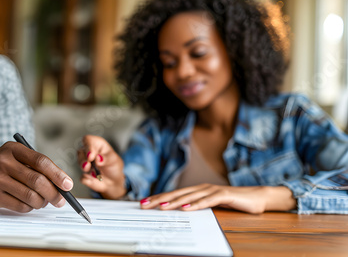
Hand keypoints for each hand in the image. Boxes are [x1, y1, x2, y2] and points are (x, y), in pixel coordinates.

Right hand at [0, 142, 73, 212]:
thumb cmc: (4, 166)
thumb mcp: (17, 158)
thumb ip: (37, 167)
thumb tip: (62, 185)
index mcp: (13, 149)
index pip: (41, 161)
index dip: (57, 174)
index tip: (68, 185)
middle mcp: (3, 162)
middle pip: (37, 180)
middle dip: (53, 193)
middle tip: (61, 200)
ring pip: (30, 196)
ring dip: (42, 202)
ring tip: (44, 201)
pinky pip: (20, 206)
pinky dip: (30, 207)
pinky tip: (29, 204)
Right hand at [78, 135, 125, 199]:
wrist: (113, 182)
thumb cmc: (113, 167)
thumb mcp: (114, 160)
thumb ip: (106, 158)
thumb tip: (97, 159)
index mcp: (97, 145)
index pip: (87, 140)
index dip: (88, 147)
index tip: (91, 156)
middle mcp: (88, 152)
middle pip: (80, 151)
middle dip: (84, 159)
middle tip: (89, 165)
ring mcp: (84, 163)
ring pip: (80, 164)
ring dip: (87, 169)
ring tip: (96, 172)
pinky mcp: (83, 175)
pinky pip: (83, 178)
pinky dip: (90, 179)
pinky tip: (96, 179)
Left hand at [140, 184, 295, 213]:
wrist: (257, 197)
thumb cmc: (233, 202)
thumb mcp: (211, 206)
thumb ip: (196, 207)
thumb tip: (177, 212)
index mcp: (197, 190)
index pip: (173, 195)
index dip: (157, 198)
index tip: (142, 203)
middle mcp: (202, 188)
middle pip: (176, 194)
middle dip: (158, 200)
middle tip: (144, 205)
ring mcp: (212, 190)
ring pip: (189, 196)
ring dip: (173, 202)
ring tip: (160, 207)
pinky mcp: (224, 194)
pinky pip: (208, 200)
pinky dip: (196, 204)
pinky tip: (186, 208)